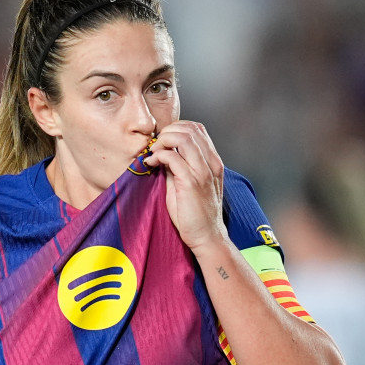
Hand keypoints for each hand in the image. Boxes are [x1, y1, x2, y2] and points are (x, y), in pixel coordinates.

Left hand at [143, 120, 228, 251]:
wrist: (207, 237)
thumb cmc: (196, 214)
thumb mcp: (187, 184)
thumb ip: (179, 167)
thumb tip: (163, 153)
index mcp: (213, 162)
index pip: (197, 129)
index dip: (177, 128)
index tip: (164, 142)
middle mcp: (211, 163)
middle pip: (190, 128)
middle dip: (167, 131)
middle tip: (156, 146)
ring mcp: (203, 172)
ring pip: (183, 137)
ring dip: (163, 140)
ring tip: (154, 152)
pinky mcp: (191, 182)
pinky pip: (173, 157)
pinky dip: (158, 155)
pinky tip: (152, 163)